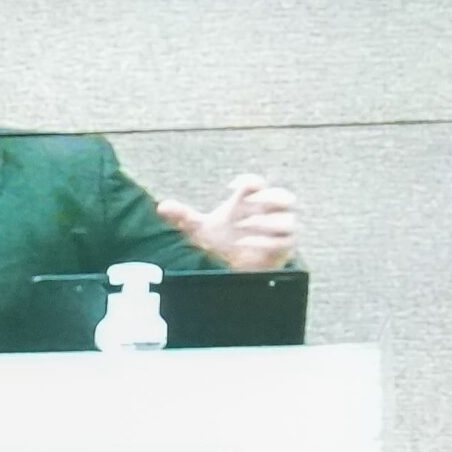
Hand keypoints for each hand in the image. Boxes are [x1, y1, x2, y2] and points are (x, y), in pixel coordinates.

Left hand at [156, 174, 299, 270]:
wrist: (231, 271)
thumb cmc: (217, 243)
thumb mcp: (198, 231)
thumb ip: (183, 218)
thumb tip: (162, 207)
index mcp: (248, 203)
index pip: (257, 183)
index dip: (249, 180)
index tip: (230, 187)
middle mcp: (267, 214)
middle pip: (284, 196)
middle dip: (268, 200)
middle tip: (247, 208)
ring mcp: (278, 231)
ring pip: (289, 219)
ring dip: (268, 222)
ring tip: (245, 228)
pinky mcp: (283, 249)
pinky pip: (287, 241)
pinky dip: (268, 242)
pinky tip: (246, 244)